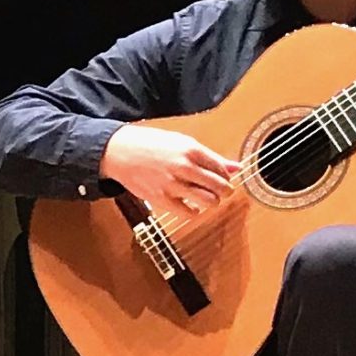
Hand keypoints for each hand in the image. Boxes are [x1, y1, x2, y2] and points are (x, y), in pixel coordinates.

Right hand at [99, 123, 239, 217]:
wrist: (119, 151)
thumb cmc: (149, 144)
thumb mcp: (182, 142)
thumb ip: (210, 156)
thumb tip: (236, 166)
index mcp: (191, 150)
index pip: (222, 169)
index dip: (226, 176)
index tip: (224, 178)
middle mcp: (184, 167)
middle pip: (220, 187)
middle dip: (225, 191)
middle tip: (222, 191)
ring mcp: (172, 184)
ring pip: (208, 201)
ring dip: (213, 202)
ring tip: (207, 198)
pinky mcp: (161, 199)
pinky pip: (189, 213)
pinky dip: (195, 211)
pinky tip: (191, 205)